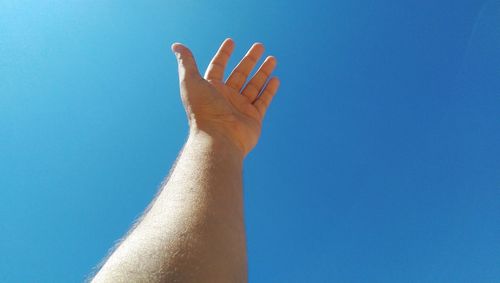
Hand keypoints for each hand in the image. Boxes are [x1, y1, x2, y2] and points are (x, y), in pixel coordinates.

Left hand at [171, 38, 279, 156]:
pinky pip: (263, 101)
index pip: (218, 67)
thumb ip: (187, 63)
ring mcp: (240, 108)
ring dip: (263, 72)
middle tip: (260, 46)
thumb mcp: (191, 82)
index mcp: (211, 89)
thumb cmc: (203, 111)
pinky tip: (276, 79)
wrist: (218, 139)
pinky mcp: (253, 119)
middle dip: (250, 60)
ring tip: (273, 58)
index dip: (224, 54)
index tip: (231, 41)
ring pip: (254, 85)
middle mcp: (226, 98)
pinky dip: (269, 90)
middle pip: (240, 74)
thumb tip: (176, 46)